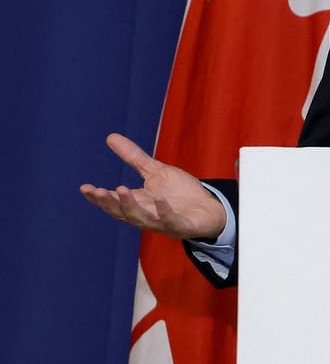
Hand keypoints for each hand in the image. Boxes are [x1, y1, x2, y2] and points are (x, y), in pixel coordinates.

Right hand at [79, 133, 226, 239]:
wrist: (209, 208)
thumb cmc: (180, 192)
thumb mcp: (155, 171)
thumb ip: (133, 157)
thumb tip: (110, 136)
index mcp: (138, 203)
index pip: (114, 202)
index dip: (99, 197)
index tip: (85, 188)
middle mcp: (146, 215)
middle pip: (122, 212)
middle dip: (108, 202)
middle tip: (97, 191)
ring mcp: (163, 222)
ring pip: (141, 218)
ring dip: (130, 206)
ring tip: (121, 189)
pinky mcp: (181, 226)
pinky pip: (171, 221)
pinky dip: (164, 212)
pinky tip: (160, 199)